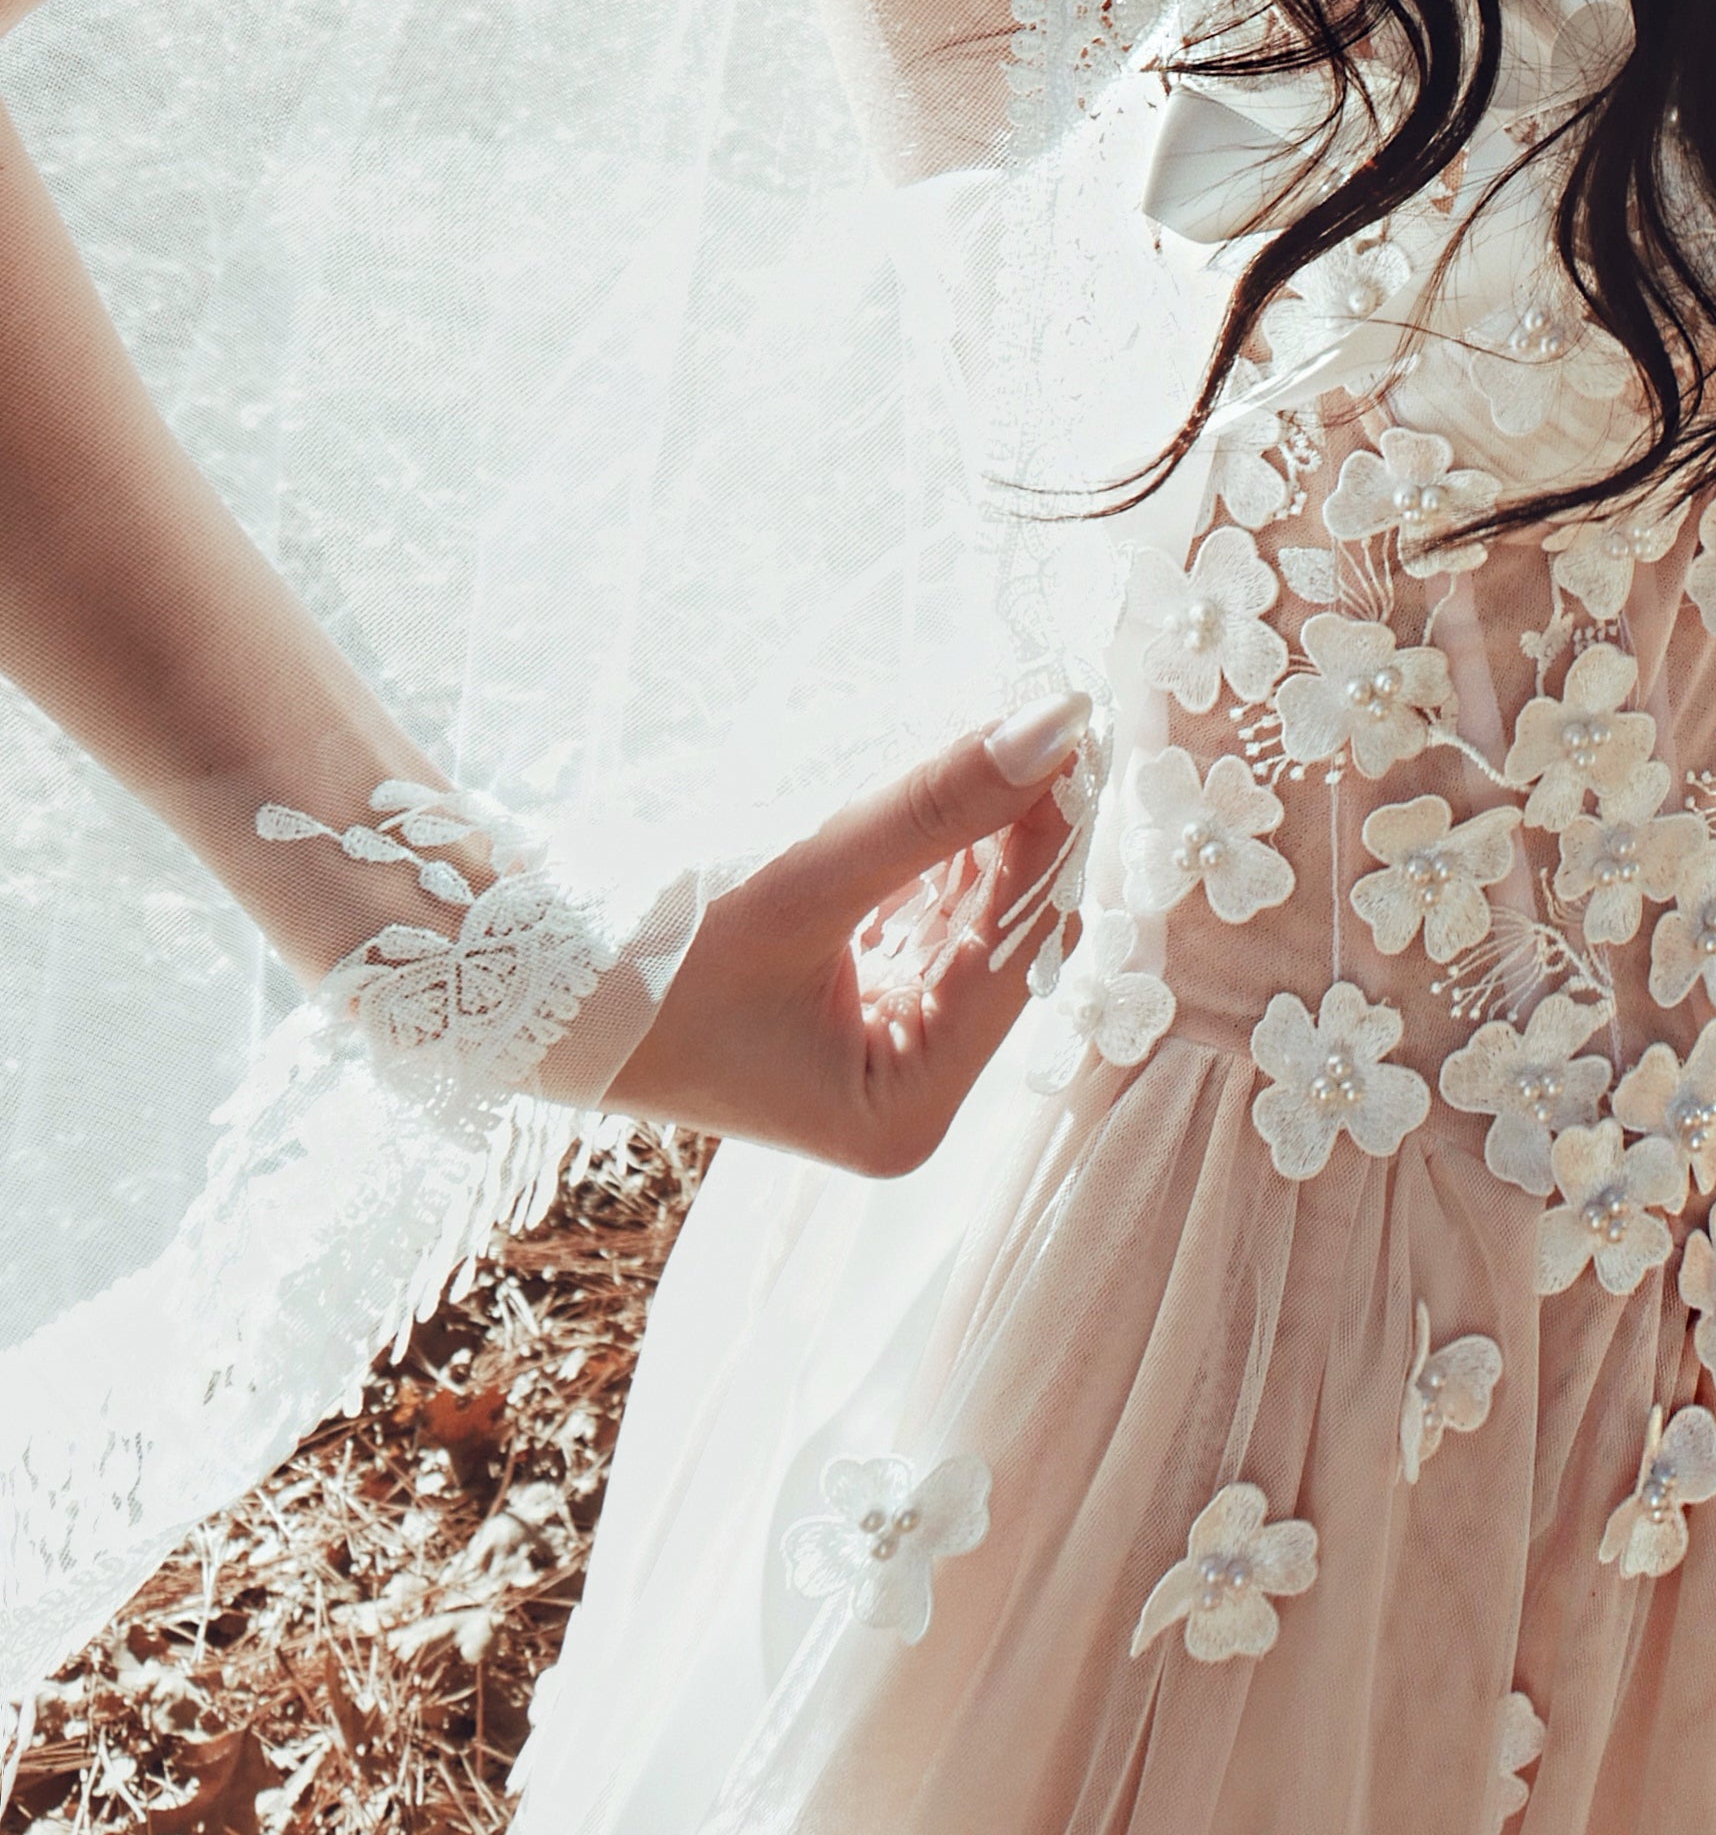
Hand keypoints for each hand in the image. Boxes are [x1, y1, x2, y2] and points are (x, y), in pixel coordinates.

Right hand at [609, 691, 1089, 1175]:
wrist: (525, 979)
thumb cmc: (648, 959)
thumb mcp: (805, 881)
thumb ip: (936, 807)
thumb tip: (1056, 726)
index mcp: (905, 1115)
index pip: (1020, 959)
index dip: (1051, 846)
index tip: (1072, 738)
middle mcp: (909, 1098)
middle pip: (1007, 941)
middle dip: (1026, 835)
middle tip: (1052, 719)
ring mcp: (885, 1052)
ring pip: (973, 921)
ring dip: (989, 833)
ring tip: (1010, 730)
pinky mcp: (857, 1005)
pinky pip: (929, 917)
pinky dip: (944, 851)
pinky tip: (959, 777)